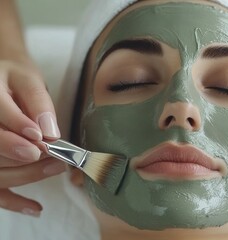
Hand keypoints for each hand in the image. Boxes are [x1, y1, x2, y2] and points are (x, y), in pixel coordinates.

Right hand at [0, 59, 61, 215]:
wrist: (0, 75)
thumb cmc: (15, 77)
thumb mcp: (28, 80)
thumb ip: (38, 104)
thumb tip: (49, 133)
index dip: (17, 128)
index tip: (42, 138)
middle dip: (23, 156)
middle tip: (56, 159)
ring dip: (25, 175)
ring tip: (57, 168)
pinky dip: (12, 200)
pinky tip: (35, 207)